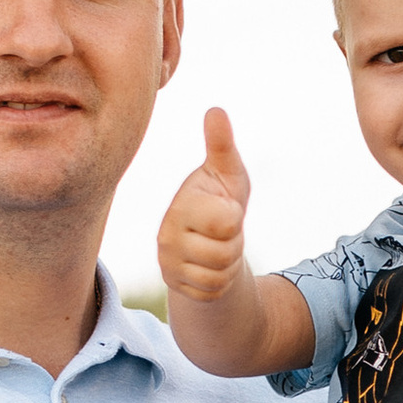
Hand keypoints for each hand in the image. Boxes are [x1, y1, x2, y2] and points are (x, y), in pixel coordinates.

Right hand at [157, 107, 251, 304]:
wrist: (207, 240)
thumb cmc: (219, 198)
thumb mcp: (226, 172)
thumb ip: (222, 145)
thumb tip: (216, 110)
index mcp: (181, 206)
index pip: (226, 221)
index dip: (234, 216)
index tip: (223, 207)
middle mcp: (167, 235)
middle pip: (226, 252)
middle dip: (234, 242)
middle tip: (222, 231)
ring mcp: (168, 263)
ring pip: (219, 275)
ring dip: (228, 263)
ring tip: (216, 245)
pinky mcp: (175, 287)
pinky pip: (213, 292)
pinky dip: (220, 282)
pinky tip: (209, 266)